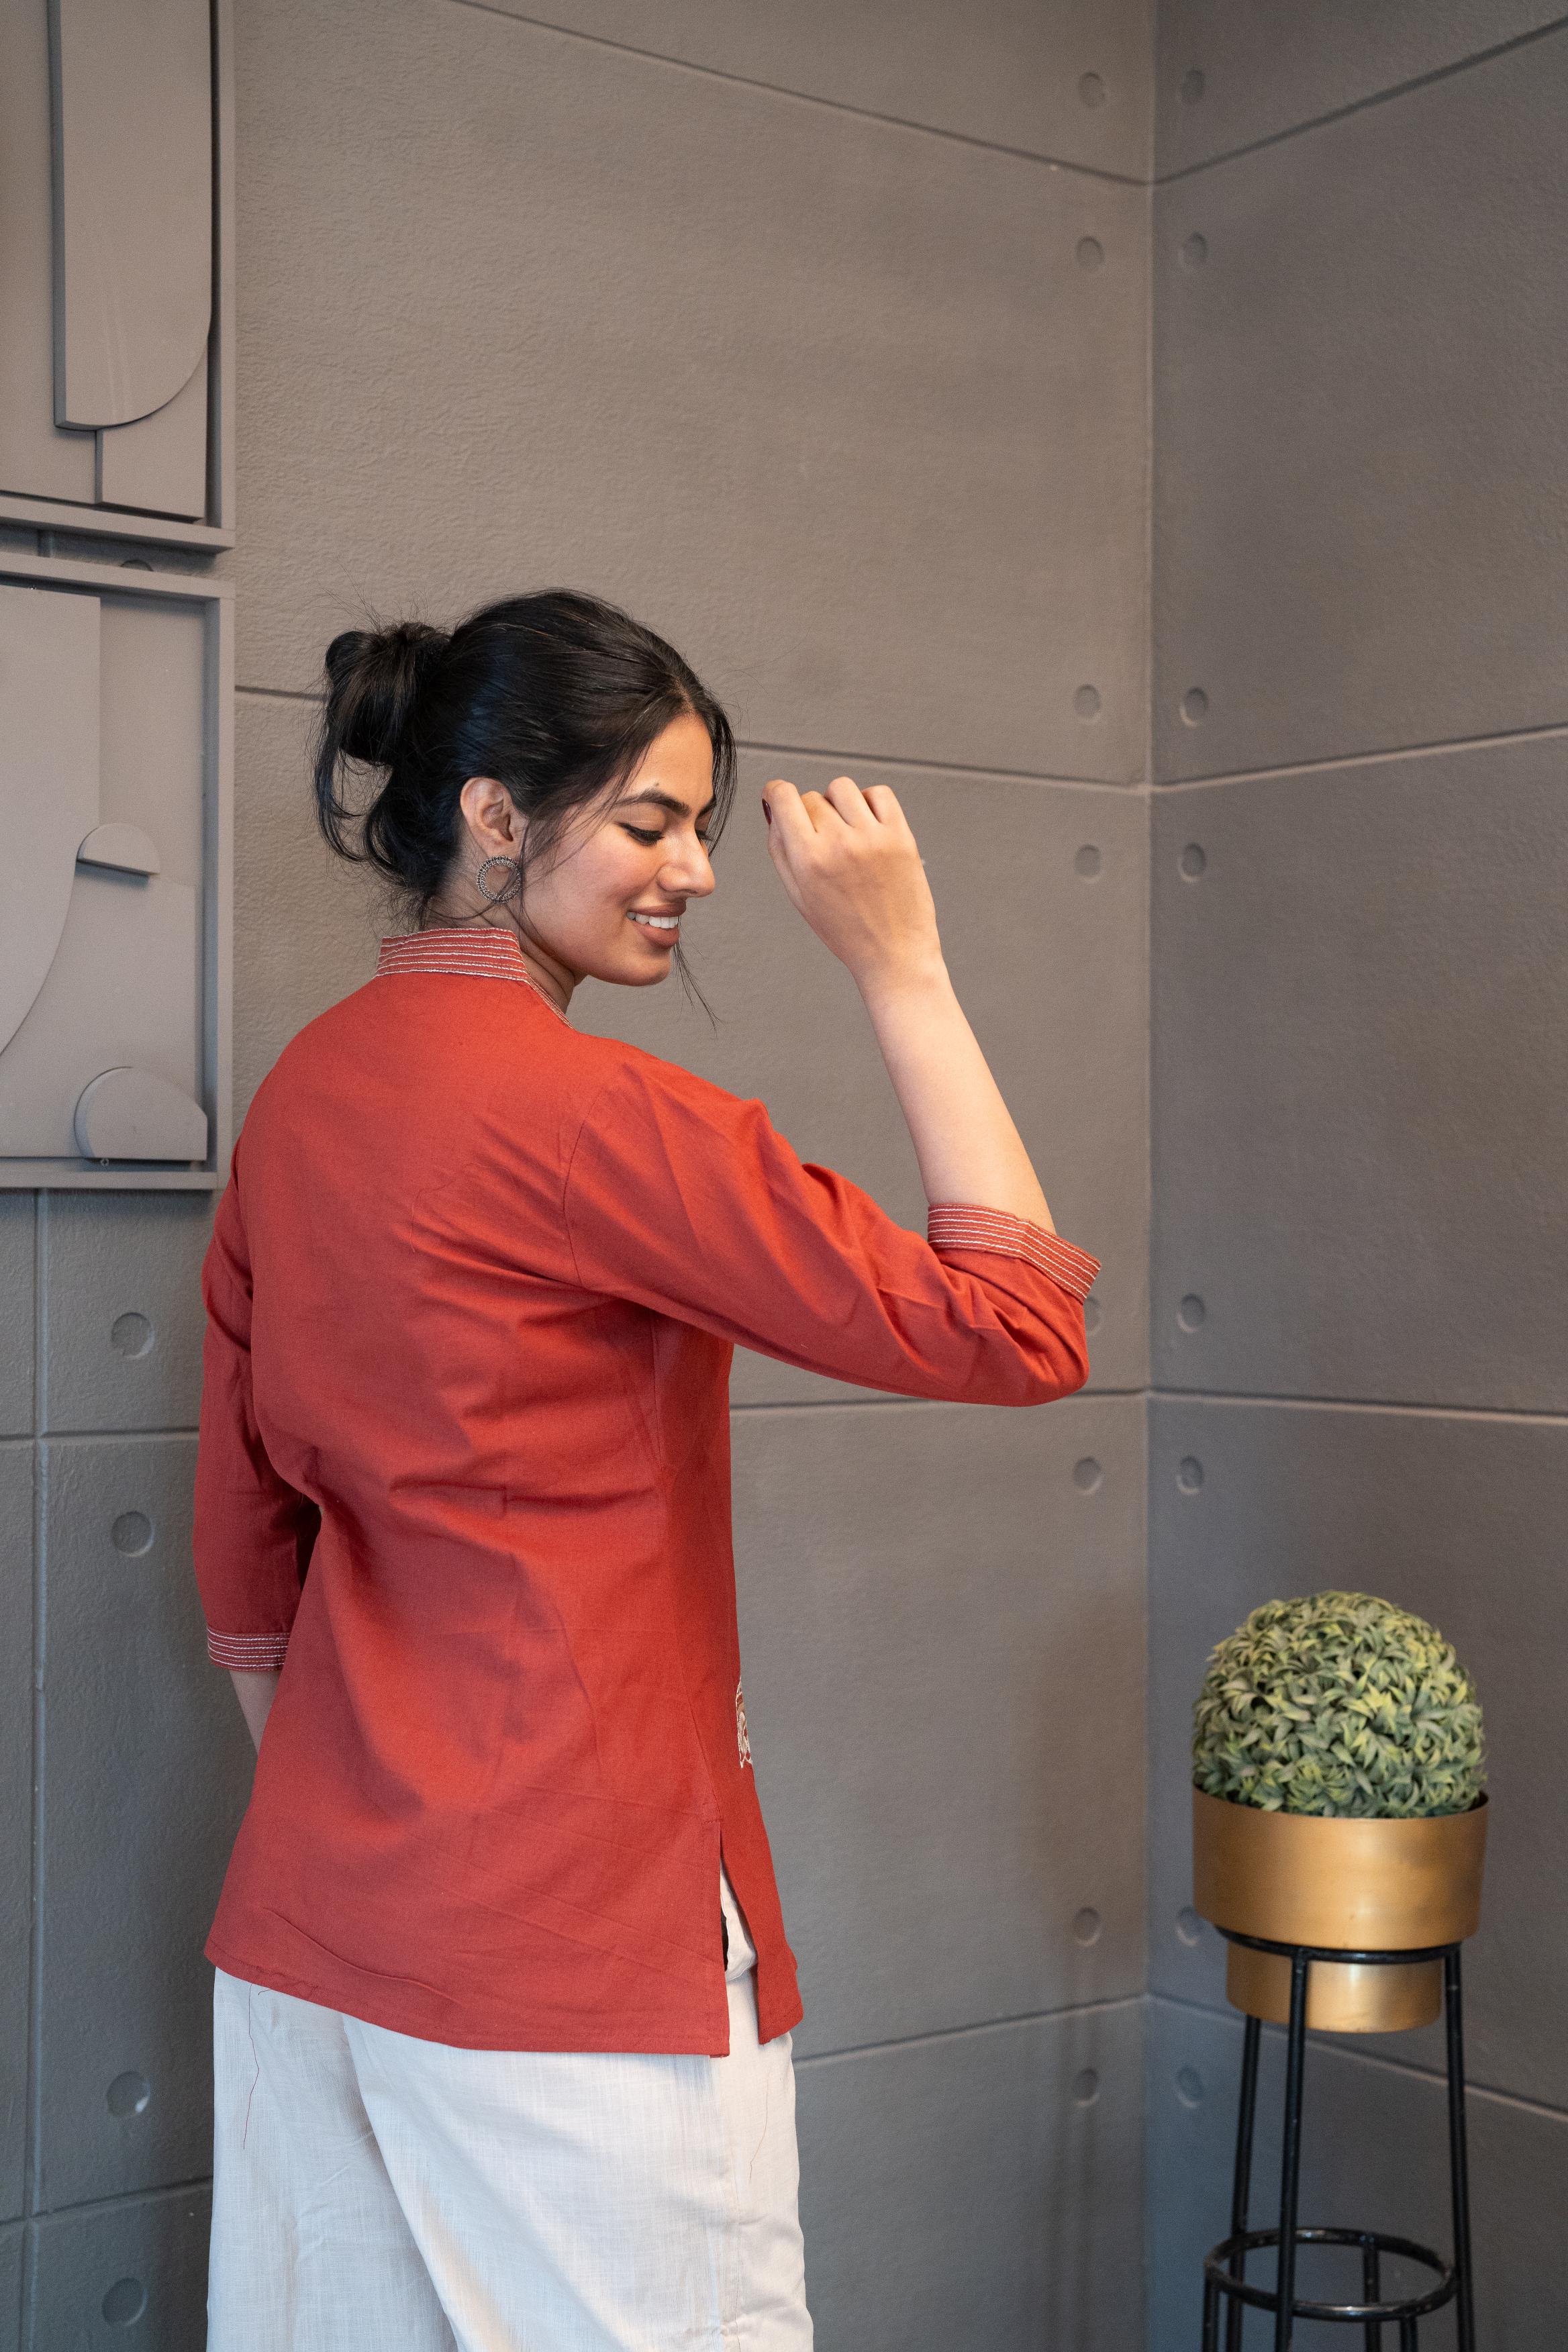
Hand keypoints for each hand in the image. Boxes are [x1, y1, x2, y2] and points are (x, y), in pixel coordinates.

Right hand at [762, 776, 942, 994]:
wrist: (894, 953)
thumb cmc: (847, 932)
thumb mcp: (799, 897)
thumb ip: (780, 851)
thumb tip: (773, 812)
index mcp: (808, 860)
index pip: (783, 797)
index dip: (776, 793)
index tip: (778, 796)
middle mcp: (839, 844)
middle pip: (811, 797)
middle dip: (810, 813)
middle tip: (821, 840)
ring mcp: (872, 837)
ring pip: (842, 788)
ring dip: (838, 803)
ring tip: (845, 830)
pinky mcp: (900, 836)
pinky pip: (879, 793)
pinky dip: (870, 802)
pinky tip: (868, 825)